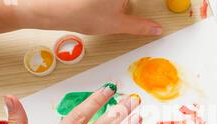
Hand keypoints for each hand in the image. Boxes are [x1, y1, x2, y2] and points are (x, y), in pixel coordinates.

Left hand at [28, 0, 161, 35]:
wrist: (57, 9)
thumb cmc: (85, 14)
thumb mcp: (118, 24)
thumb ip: (141, 26)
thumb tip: (156, 28)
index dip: (151, 4)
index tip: (160, 5)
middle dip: (130, 4)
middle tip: (124, 12)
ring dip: (120, 5)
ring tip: (107, 12)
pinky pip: (110, 1)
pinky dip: (110, 4)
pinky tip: (101, 8)